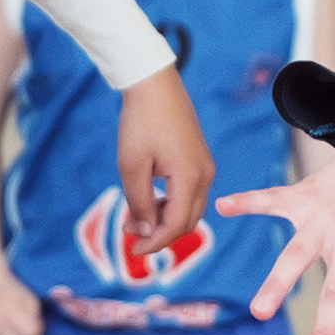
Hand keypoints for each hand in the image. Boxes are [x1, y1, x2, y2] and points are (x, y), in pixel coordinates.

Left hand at [115, 70, 212, 254]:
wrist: (155, 85)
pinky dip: (170, 205)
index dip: (154, 243)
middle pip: (187, 223)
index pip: (176, 226)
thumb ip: (139, 202)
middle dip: (160, 235)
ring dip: (164, 221)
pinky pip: (189, 195)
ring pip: (189, 210)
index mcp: (191, 178)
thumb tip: (144, 231)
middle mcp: (205, 176)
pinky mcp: (199, 161)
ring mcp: (205, 168)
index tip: (131, 249)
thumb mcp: (132, 166)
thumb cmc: (141, 122)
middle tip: (129, 235)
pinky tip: (148, 201)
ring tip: (134, 217)